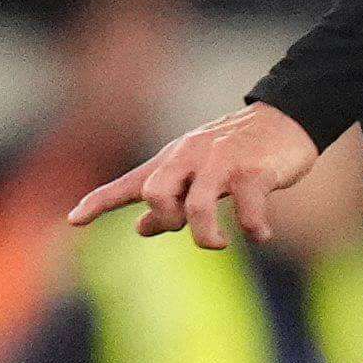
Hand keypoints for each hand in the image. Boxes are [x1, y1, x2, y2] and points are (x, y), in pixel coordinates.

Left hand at [69, 104, 319, 248]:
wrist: (288, 119)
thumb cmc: (239, 150)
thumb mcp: (197, 173)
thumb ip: (169, 200)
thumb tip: (140, 229)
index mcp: (174, 160)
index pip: (130, 183)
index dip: (100, 202)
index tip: (73, 220)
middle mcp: (191, 158)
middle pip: (156, 192)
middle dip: (166, 218)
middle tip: (184, 228)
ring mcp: (222, 163)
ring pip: (198, 206)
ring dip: (208, 237)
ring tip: (221, 243)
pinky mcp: (255, 171)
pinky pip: (247, 207)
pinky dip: (251, 228)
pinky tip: (260, 234)